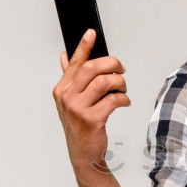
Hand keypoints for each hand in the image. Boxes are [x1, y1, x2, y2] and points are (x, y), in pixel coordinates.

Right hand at [52, 29, 129, 171]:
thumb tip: (66, 56)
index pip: (74, 62)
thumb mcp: (71, 101)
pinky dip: (123, 99)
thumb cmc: (80, 126)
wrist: (84, 154)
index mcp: (62, 89)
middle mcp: (67, 97)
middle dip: (111, 64)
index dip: (84, 46)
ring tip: (122, 89)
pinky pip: (113, 100)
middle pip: (92, 68)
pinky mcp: (91, 119)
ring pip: (104, 82)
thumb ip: (70, 78)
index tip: (92, 32)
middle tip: (121, 69)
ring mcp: (77, 108)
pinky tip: (124, 102)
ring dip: (119, 83)